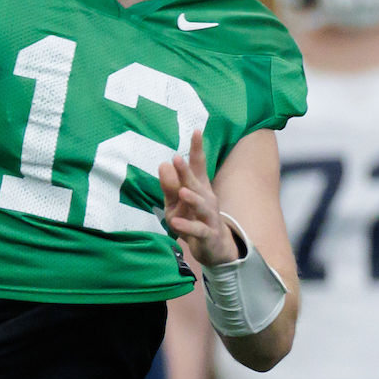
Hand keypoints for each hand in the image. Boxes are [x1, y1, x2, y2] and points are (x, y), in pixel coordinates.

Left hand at [159, 131, 236, 268]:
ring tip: (182, 192)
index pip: (198, 165)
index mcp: (199, 188)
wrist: (215, 248)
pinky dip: (187, 227)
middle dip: (187, 172)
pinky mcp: (208, 234)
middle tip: (176, 158)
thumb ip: (169, 186)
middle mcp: (206, 199)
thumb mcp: (175, 203)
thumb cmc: (192, 219)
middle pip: (196, 183)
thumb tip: (163, 164)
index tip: (196, 130)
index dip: (197, 148)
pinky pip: (198, 230)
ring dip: (192, 198)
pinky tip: (175, 224)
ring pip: (202, 206)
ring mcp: (209, 217)